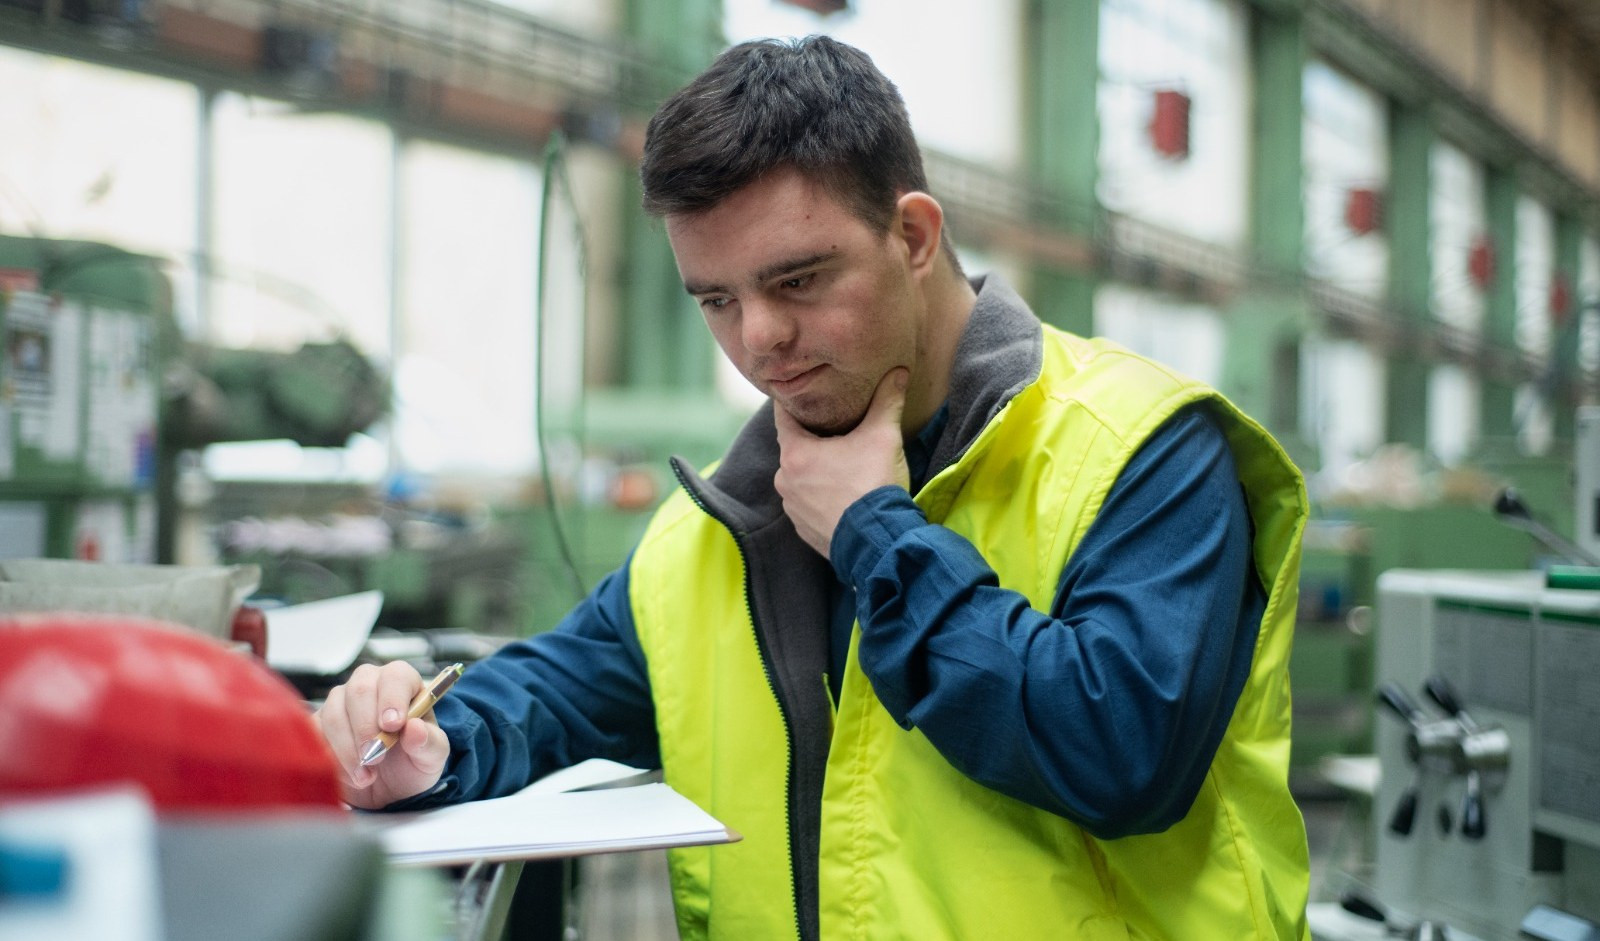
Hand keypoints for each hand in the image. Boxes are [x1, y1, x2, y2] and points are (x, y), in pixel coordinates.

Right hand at [315, 661, 450, 808]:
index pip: (396, 676)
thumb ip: (428, 742)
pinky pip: (314, 733)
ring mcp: (340, 702)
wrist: (389, 789)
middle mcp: (370, 685)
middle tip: (375, 757)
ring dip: (348, 750)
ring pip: (334, 714)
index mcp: (403, 684)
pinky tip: (349, 776)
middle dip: (366, 728)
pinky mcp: (318, 724)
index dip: (393, 698)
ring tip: (366, 776)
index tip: (393, 726)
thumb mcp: (432, 757)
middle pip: (359, 690)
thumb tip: (415, 729)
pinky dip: (330, 758)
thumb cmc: (412, 762)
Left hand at [774, 367, 911, 557]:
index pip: (783, 416)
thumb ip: (887, 400)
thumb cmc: (874, 485)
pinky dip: (822, 497)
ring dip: (818, 471)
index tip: (803, 394)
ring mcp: (793, 510)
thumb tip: (898, 370)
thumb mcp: (883, 435)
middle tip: (836, 431)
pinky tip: (844, 495)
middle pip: (795, 448)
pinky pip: (809, 505)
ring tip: (844, 466)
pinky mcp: (805, 531)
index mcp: (795, 453)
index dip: (794, 403)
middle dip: (813, 439)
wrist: (879, 544)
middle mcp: (785, 481)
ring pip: (801, 478)